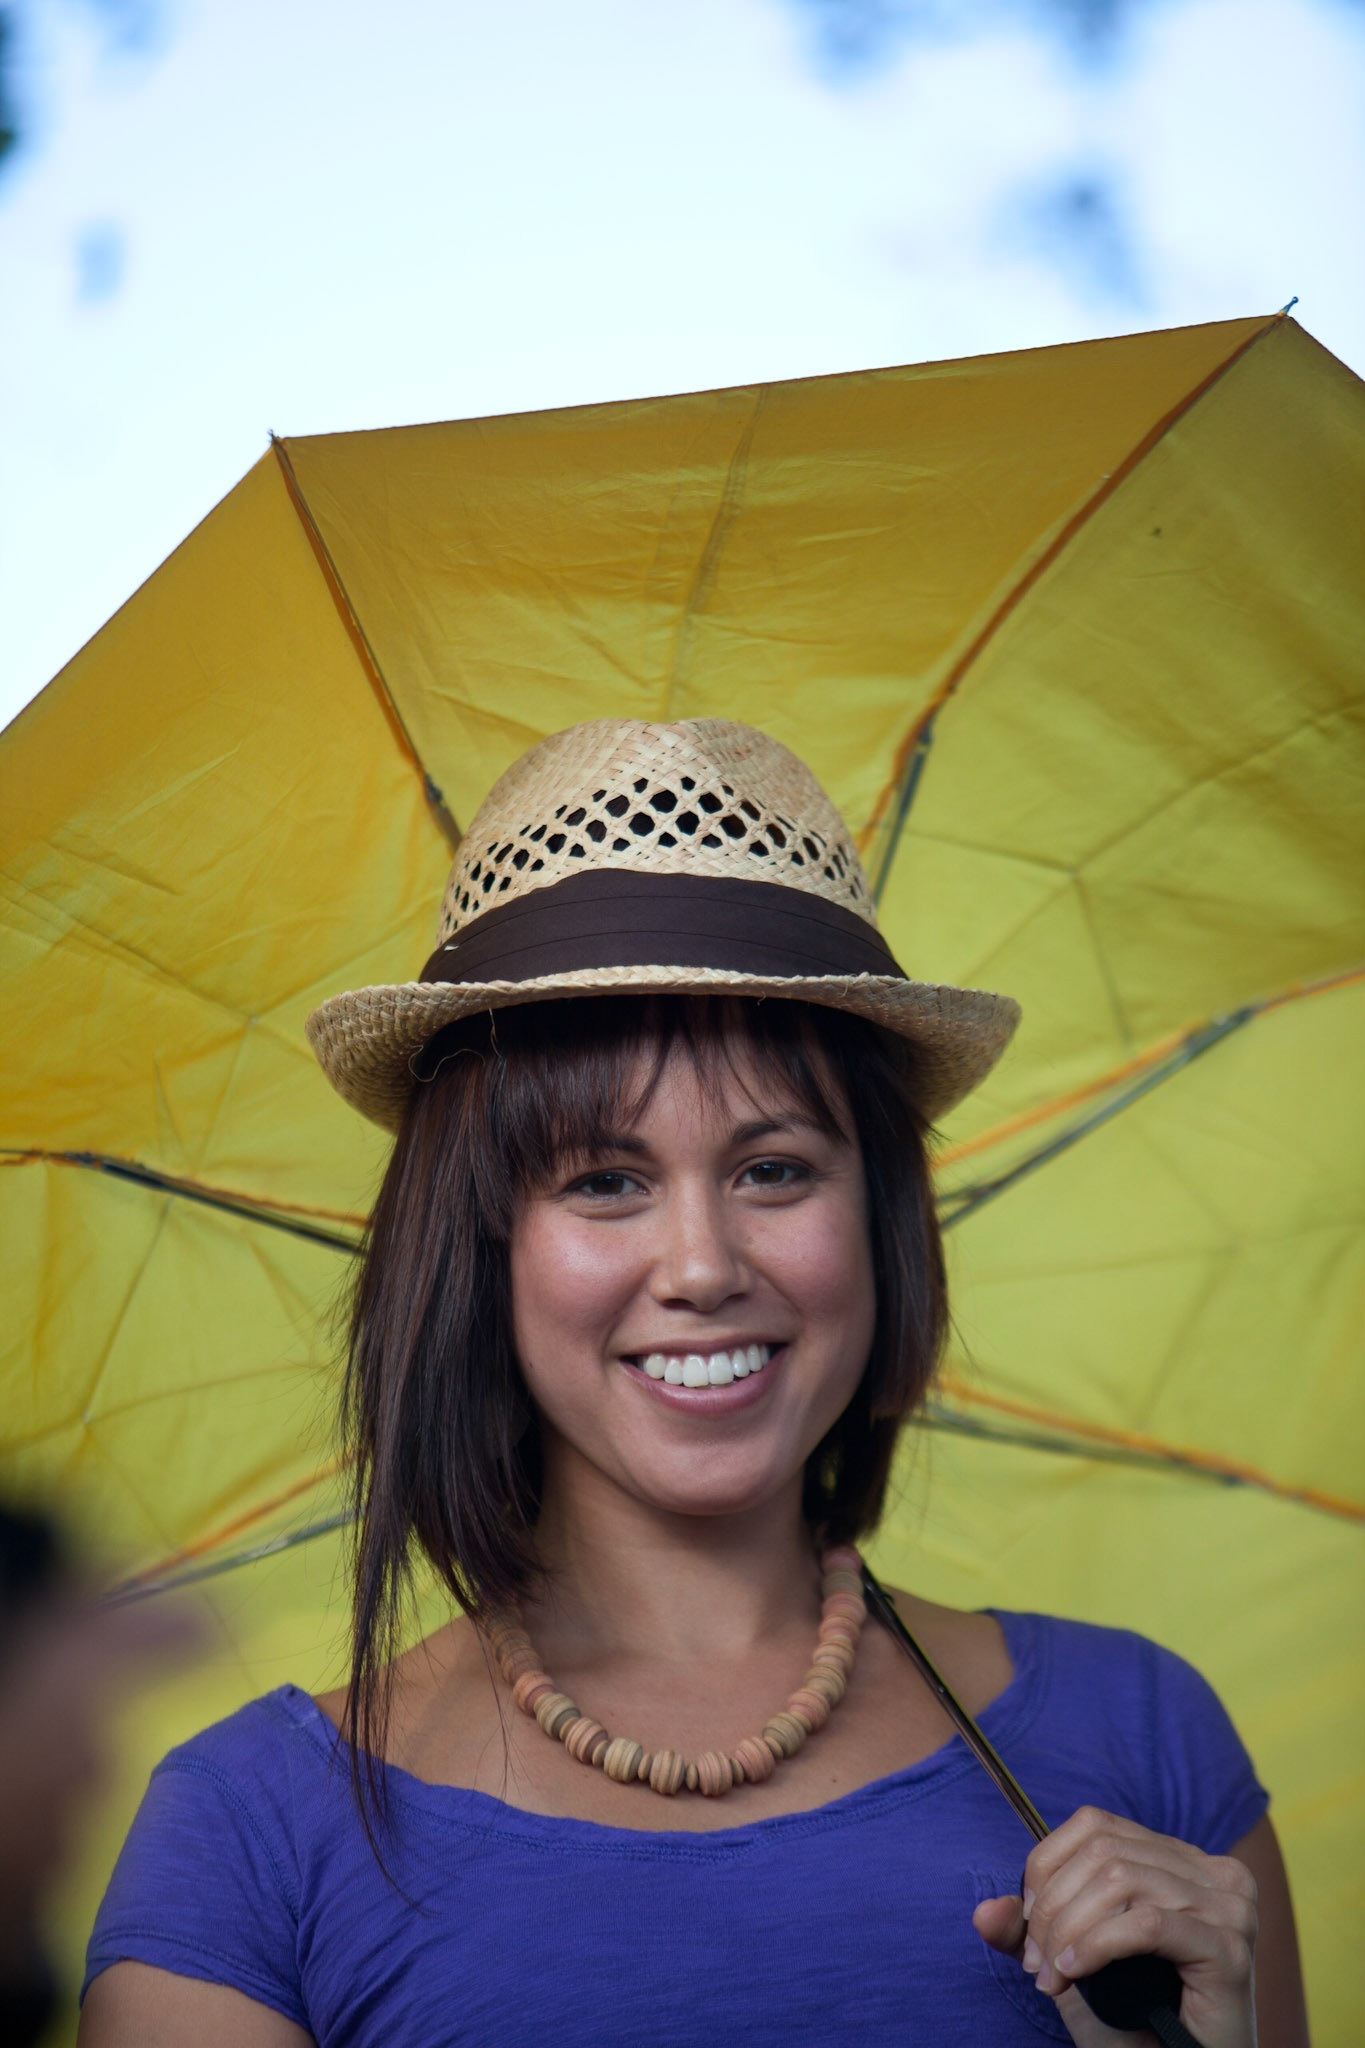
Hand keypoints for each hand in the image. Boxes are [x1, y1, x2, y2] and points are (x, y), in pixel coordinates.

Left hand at [973, 1806, 1258, 2047]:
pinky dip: (1097, 1945)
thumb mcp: (1072, 1962)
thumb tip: (983, 1911)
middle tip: (1036, 1962)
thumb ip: (1029, 1930)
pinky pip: (1146, 1925)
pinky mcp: (1231, 1949)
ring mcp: (1231, 1907)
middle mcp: (1216, 1872)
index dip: (1048, 1865)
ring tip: (1053, 1976)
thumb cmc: (1136, 2022)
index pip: (1097, 1826)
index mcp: (1183, 1860)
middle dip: (1054, 1906)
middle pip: (1105, 1853)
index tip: (1027, 1922)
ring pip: (1122, 1882)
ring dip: (1069, 1930)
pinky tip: (1075, 1973)